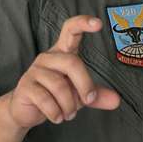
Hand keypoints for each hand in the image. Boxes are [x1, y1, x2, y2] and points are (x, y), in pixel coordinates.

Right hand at [6, 15, 120, 129]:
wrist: (27, 111)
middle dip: (85, 85)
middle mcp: (48, 57)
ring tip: (69, 114)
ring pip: (59, 85)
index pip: (71, 30)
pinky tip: (58, 118)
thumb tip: (116, 101)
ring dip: (69, 105)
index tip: (99, 24)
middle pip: (72, 63)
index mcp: (63, 53)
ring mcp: (34, 71)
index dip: (83, 23)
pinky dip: (56, 112)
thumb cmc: (56, 96)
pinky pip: (45, 99)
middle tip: (88, 101)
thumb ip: (97, 96)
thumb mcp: (79, 95)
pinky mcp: (25, 86)